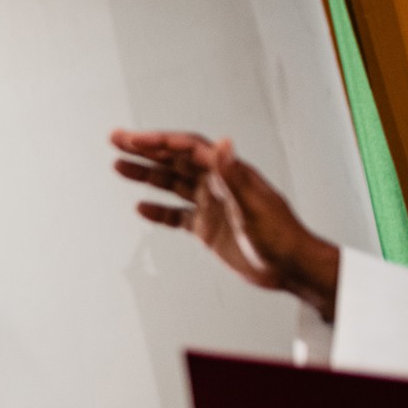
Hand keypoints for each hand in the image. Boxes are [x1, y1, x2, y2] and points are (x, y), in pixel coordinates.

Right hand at [110, 129, 339, 317]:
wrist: (291, 267)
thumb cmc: (281, 236)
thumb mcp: (254, 206)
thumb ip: (233, 175)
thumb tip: (223, 144)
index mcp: (229, 173)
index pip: (188, 149)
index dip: (160, 142)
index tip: (133, 140)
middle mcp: (217, 184)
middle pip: (175, 160)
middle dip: (145, 150)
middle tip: (116, 140)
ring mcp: (211, 205)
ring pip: (172, 184)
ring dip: (146, 175)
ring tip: (119, 167)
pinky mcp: (208, 227)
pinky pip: (177, 215)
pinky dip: (158, 211)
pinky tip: (141, 207)